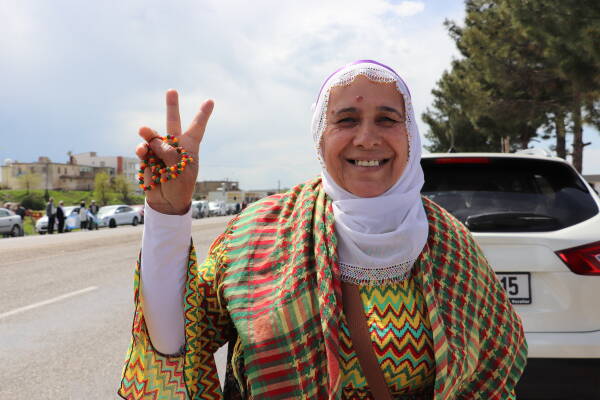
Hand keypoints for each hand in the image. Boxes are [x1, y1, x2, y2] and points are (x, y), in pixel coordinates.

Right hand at [135, 90, 213, 214]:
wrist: (167, 202)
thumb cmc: (180, 186)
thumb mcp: (181, 171)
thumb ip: (170, 154)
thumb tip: (152, 141)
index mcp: (190, 148)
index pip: (197, 128)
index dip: (203, 115)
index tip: (210, 101)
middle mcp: (175, 146)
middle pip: (173, 123)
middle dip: (172, 106)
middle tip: (172, 90)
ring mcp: (160, 151)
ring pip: (153, 136)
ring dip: (149, 133)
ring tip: (143, 130)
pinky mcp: (147, 158)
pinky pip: (143, 149)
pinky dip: (142, 149)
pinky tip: (142, 151)